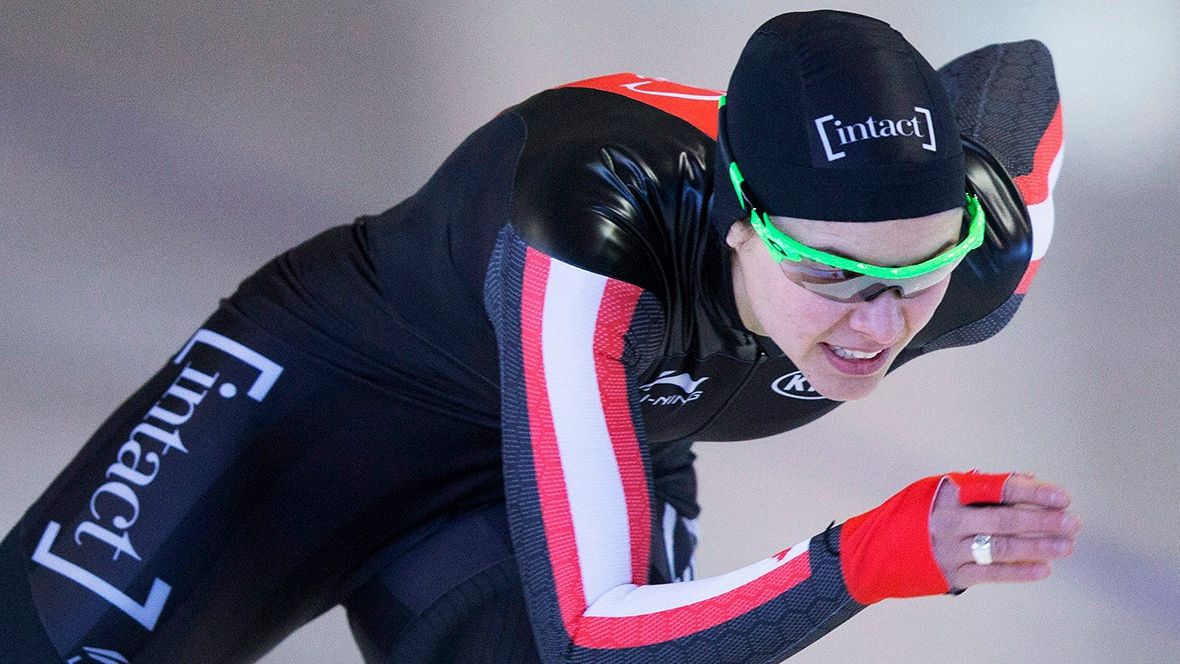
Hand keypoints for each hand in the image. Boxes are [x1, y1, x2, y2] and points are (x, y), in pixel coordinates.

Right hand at [929, 473, 1081, 589]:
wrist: (877, 549)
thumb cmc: (916, 514)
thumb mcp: (939, 490)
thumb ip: (981, 486)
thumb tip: (1028, 480)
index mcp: (949, 493)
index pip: (999, 489)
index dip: (1033, 492)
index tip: (1062, 497)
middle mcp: (950, 520)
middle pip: (1005, 520)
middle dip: (1043, 521)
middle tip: (1073, 523)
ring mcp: (951, 549)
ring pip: (1002, 549)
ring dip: (1039, 547)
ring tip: (1067, 546)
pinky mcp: (952, 574)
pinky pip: (992, 574)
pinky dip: (1019, 572)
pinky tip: (1044, 569)